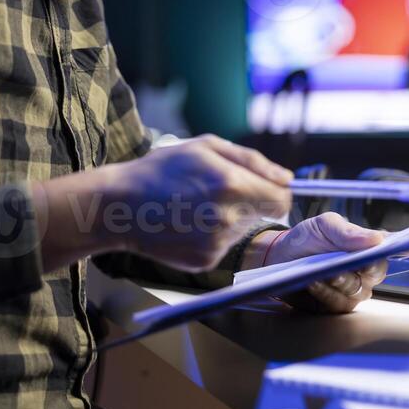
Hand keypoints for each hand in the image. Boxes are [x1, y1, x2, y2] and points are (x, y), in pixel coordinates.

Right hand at [34, 134, 291, 273]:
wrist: (121, 207)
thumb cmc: (161, 170)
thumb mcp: (205, 147)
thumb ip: (252, 160)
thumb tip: (287, 178)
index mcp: (231, 185)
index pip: (282, 199)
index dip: (276, 191)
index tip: (263, 187)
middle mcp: (228, 218)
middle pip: (265, 215)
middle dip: (250, 202)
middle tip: (217, 192)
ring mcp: (217, 244)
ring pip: (245, 230)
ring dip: (232, 218)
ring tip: (196, 205)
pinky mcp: (206, 262)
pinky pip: (225, 246)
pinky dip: (214, 234)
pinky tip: (188, 223)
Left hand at [249, 212, 386, 313]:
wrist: (278, 257)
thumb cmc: (306, 239)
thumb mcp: (323, 226)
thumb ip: (347, 231)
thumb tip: (377, 238)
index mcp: (365, 248)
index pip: (390, 249)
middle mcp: (363, 271)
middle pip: (375, 274)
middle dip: (359, 269)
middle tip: (339, 264)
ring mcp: (351, 291)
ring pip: (356, 292)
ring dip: (338, 282)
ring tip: (319, 273)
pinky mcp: (335, 306)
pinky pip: (337, 304)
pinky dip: (325, 293)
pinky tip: (312, 282)